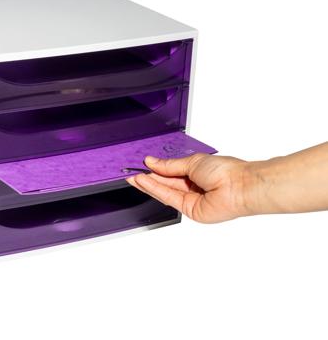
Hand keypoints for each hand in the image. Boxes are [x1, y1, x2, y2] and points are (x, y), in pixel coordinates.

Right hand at [126, 154, 251, 222]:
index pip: (170, 171)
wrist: (239, 186)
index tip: (142, 164)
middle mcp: (193, 186)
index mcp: (196, 172)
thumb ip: (169, 165)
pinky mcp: (190, 210)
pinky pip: (169, 198)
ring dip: (148, 184)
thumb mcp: (192, 162)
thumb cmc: (225, 171)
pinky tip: (145, 182)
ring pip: (165, 191)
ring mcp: (191, 199)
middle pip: (165, 182)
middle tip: (132, 172)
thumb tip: (153, 162)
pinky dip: (155, 190)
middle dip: (148, 177)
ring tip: (134, 177)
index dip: (155, 169)